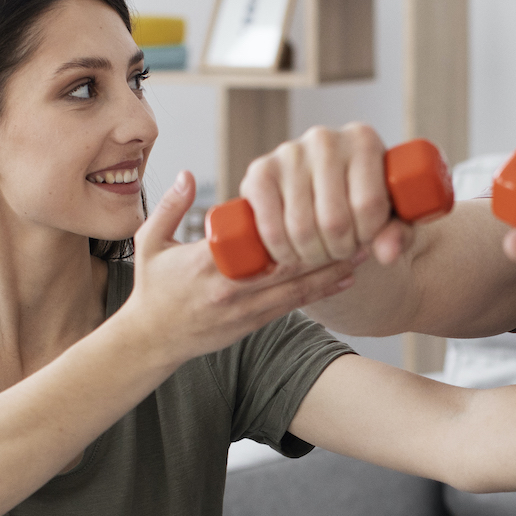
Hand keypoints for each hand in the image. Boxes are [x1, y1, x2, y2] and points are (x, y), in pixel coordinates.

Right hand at [120, 171, 362, 360]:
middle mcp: (233, 289)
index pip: (258, 242)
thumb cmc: (152, 288)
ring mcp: (246, 310)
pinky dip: (321, 290)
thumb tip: (186, 174)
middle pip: (290, 266)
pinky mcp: (253, 324)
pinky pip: (293, 305)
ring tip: (365, 249)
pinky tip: (345, 277)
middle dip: (327, 245)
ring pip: (299, 288)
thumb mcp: (149, 243)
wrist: (151, 340)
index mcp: (209, 264)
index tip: (320, 202)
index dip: (293, 225)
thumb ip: (171, 207)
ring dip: (334, 269)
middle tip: (360, 223)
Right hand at [239, 123, 416, 271]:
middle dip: (339, 250)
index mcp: (363, 140)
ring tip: (320, 252)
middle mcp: (325, 139)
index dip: (369, 235)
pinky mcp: (259, 172)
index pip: (369, 204)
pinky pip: (270, 227)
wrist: (324, 187)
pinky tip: (292, 252)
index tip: (366, 240)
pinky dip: (281, 252)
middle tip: (340, 251)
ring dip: (311, 255)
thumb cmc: (363, 201)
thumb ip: (399, 235)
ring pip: (301, 229)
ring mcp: (289, 153)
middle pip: (334, 221)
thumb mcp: (391, 217)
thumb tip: (387, 253)